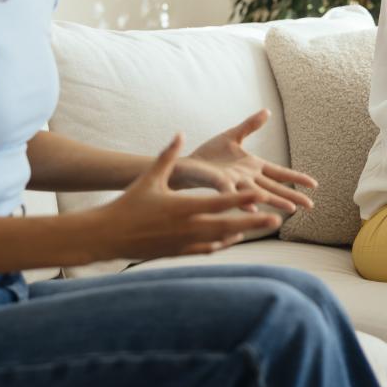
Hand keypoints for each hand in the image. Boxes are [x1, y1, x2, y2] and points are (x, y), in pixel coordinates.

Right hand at [95, 134, 282, 260]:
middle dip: (253, 221)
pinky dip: (222, 243)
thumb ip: (167, 155)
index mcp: (183, 208)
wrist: (109, 236)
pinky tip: (231, 238)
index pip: (220, 203)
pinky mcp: (179, 252)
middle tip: (277, 218)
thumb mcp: (149, 178)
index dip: (243, 199)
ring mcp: (184, 243)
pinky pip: (207, 249)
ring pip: (221, 239)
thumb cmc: (129, 204)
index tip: (262, 195)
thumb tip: (179, 133)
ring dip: (242, 232)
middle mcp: (188, 227)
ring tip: (260, 227)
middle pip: (228, 225)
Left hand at [171, 109, 317, 214]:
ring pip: (258, 193)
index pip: (279, 173)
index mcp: (253, 166)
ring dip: (274, 200)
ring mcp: (234, 183)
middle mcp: (247, 177)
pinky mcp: (219, 184)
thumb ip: (251, 125)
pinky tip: (253, 207)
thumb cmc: (209, 154)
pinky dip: (242, 200)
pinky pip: (232, 193)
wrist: (187, 164)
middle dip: (292, 197)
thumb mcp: (233, 135)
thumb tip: (268, 111)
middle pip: (274, 187)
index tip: (314, 184)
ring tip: (290, 210)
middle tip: (311, 207)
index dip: (296, 178)